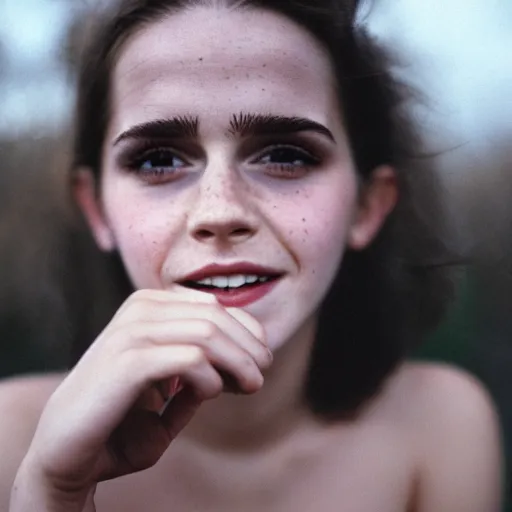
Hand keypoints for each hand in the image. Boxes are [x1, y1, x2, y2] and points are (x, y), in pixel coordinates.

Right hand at [11, 288, 270, 509]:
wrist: (65, 455)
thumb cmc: (119, 423)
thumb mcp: (168, 389)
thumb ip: (200, 369)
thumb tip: (243, 358)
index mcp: (149, 306)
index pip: (214, 306)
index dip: (247, 331)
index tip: (259, 361)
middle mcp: (140, 309)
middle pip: (216, 316)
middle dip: (249, 347)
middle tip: (260, 377)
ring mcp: (131, 331)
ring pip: (208, 333)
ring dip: (239, 362)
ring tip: (251, 386)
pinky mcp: (128, 360)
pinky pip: (191, 359)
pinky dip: (211, 379)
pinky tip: (210, 394)